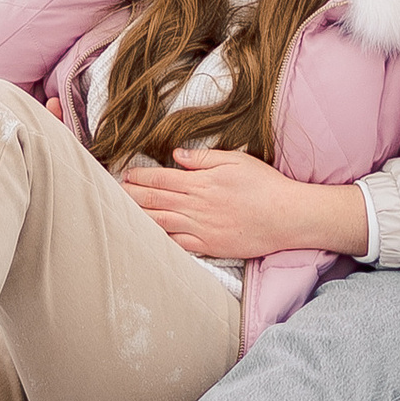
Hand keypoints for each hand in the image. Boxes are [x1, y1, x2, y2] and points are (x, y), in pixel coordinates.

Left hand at [121, 148, 367, 263]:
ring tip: (122, 212)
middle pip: (156, 200)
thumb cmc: (265, 185)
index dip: (140, 176)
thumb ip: (204, 158)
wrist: (287, 217)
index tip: (125, 174)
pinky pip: (178, 244)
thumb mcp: (236, 160)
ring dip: (139, 216)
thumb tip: (177, 155)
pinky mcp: (209, 246)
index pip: (162, 178)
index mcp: (201, 182)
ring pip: (161, 222)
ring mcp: (201, 228)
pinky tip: (147, 236)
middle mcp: (196, 206)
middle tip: (112, 193)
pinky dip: (160, 240)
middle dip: (132, 196)